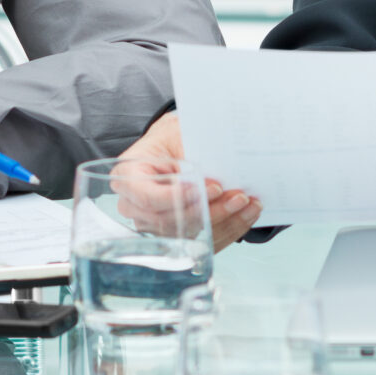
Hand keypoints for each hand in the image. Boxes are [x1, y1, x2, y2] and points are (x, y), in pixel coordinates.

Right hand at [119, 113, 258, 249]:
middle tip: (236, 196)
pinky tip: (247, 214)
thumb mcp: (177, 134)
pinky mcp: (176, 235)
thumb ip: (188, 152)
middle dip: (208, 210)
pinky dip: (229, 228)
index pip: (148, 198)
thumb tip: (212, 172)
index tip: (204, 189)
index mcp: (128, 178)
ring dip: (223, 220)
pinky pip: (203, 240)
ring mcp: (154, 225)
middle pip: (170, 222)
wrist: (173, 147)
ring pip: (190, 234)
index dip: (176, 197)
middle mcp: (135, 207)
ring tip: (247, 202)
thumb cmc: (171, 139)